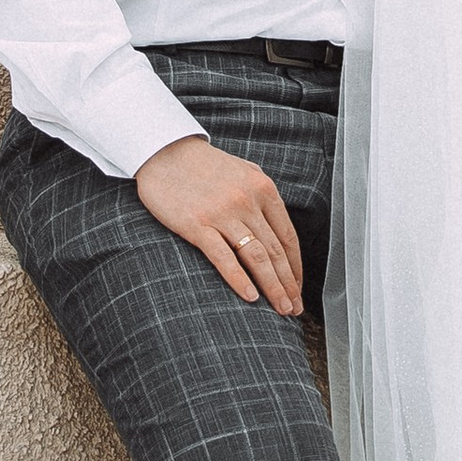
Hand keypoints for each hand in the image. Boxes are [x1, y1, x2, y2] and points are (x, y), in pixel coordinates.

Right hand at [134, 137, 306, 313]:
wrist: (164, 151)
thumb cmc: (203, 164)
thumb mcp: (243, 171)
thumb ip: (261, 195)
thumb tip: (277, 226)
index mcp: (263, 189)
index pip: (288, 237)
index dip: (295, 267)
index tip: (297, 288)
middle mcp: (248, 201)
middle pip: (276, 252)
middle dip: (288, 284)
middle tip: (294, 309)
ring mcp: (223, 213)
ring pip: (257, 257)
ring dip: (272, 287)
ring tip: (280, 309)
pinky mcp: (197, 225)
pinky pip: (224, 258)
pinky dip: (240, 280)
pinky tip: (250, 297)